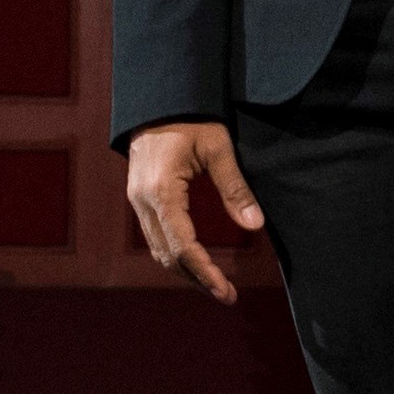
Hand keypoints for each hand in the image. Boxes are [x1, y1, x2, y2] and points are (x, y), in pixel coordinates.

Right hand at [123, 121, 263, 302]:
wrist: (158, 98)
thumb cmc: (191, 117)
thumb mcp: (218, 147)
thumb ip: (235, 186)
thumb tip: (255, 225)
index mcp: (162, 191)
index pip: (183, 246)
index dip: (206, 273)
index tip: (228, 292)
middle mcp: (143, 201)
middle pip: (168, 255)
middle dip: (197, 279)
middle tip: (227, 295)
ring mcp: (138, 201)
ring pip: (158, 250)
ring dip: (186, 271)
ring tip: (215, 285)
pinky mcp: (140, 198)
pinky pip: (155, 237)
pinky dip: (175, 254)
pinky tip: (196, 262)